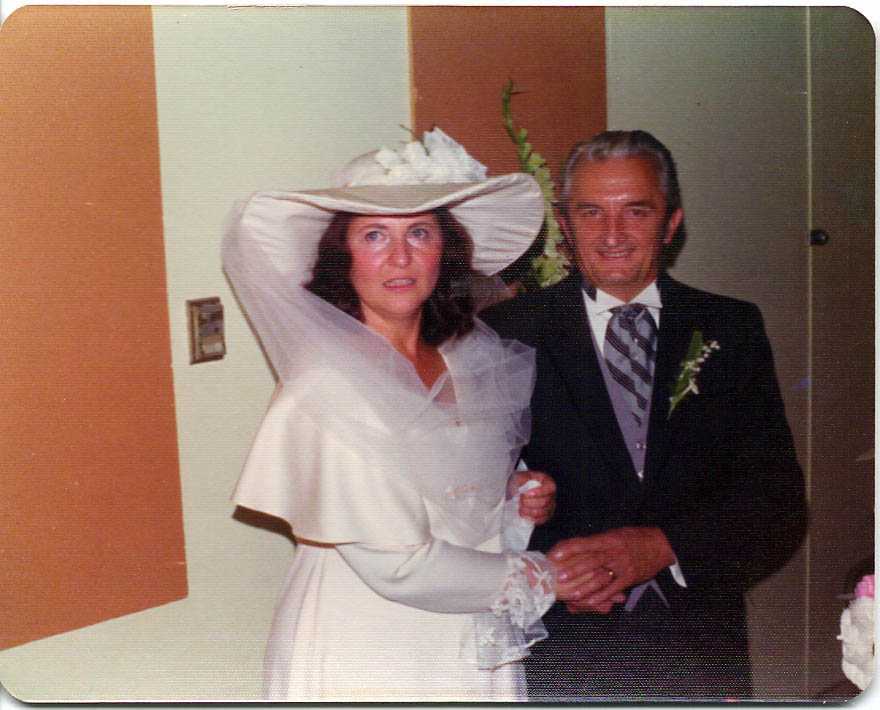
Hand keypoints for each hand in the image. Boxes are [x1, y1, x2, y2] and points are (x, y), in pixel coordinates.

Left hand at [512, 470, 555, 524]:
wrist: (516, 491)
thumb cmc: (520, 482)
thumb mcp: (520, 476)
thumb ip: (523, 480)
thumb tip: (525, 490)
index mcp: (548, 482)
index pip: (550, 488)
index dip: (539, 492)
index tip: (525, 493)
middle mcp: (551, 495)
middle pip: (544, 502)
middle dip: (529, 502)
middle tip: (519, 500)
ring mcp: (549, 507)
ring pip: (542, 512)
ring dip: (528, 511)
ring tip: (520, 507)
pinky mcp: (545, 516)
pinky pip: (541, 520)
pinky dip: (531, 518)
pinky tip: (523, 514)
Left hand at [548, 527, 674, 612]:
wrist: (660, 545)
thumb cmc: (633, 538)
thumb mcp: (614, 534)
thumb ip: (596, 542)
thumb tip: (574, 547)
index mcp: (608, 539)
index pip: (585, 543)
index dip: (569, 548)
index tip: (555, 554)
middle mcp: (614, 552)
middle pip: (591, 561)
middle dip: (574, 569)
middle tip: (558, 576)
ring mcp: (623, 566)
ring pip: (601, 577)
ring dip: (585, 586)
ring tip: (571, 594)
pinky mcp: (630, 578)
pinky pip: (614, 588)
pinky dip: (602, 595)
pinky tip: (590, 601)